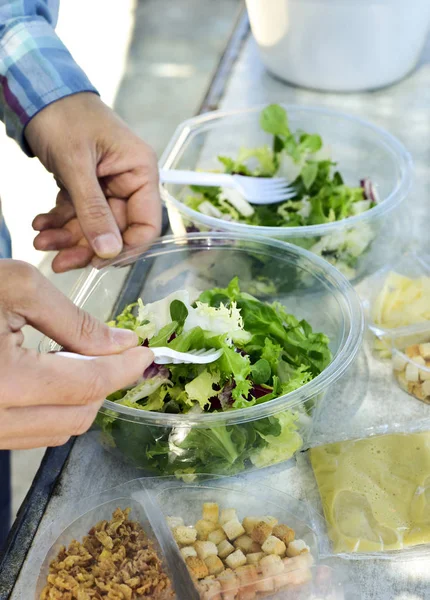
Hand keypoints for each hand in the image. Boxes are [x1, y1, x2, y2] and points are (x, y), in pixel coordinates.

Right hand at [0, 260, 152, 449]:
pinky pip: (31, 434)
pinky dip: (54, 409)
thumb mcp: (19, 287)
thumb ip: (76, 322)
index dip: (124, 369)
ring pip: (57, 431)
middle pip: (78, 415)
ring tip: (80, 361)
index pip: (87, 385)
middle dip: (105, 383)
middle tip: (115, 352)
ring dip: (81, 399)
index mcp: (2, 381)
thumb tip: (120, 343)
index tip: (144, 354)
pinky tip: (52, 378)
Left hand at [26, 93, 160, 272]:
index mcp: (140, 171)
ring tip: (42, 241)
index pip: (147, 224)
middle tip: (59, 261)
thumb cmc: (64, 116)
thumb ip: (93, 210)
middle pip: (116, 230)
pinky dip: (60, 222)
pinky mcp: (89, 186)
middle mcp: (129, 180)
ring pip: (94, 226)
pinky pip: (79, 214)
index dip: (126, 248)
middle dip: (86, 246)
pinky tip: (41, 224)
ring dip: (68, 237)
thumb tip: (109, 251)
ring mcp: (108, 184)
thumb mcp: (76, 165)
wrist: (38, 93)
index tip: (98, 262)